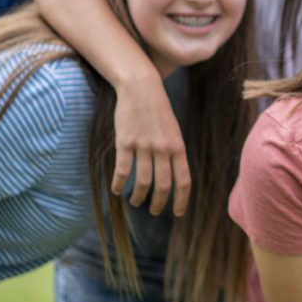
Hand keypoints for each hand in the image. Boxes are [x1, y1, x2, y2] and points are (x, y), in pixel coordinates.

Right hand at [112, 77, 190, 216]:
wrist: (141, 88)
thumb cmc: (158, 111)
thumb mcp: (173, 131)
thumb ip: (174, 152)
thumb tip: (173, 177)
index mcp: (178, 146)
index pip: (184, 180)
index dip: (182, 200)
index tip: (178, 213)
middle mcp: (163, 148)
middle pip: (163, 185)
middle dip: (159, 203)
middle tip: (155, 212)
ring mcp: (144, 145)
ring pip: (143, 181)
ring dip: (139, 196)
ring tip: (135, 201)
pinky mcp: (125, 142)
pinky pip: (123, 170)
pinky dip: (120, 184)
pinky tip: (118, 190)